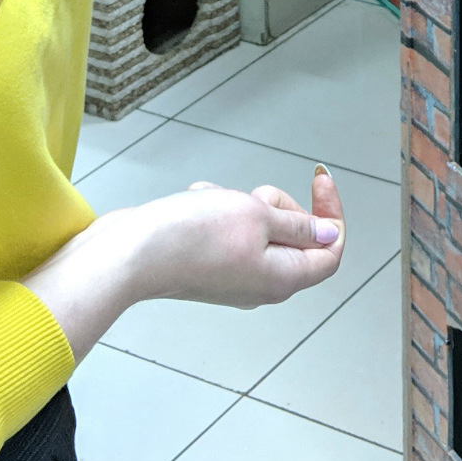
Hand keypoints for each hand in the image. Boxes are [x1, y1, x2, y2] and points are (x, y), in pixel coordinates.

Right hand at [21, 166, 346, 360]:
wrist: (129, 252)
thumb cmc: (191, 236)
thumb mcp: (256, 216)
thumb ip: (297, 225)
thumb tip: (327, 236)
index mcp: (282, 279)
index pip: (330, 251)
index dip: (332, 213)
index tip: (320, 177)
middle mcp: (260, 283)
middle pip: (293, 235)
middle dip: (277, 204)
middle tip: (251, 197)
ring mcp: (232, 275)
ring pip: (257, 226)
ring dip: (238, 202)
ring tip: (212, 200)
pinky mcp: (206, 263)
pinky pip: (225, 226)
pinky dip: (213, 207)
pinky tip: (194, 203)